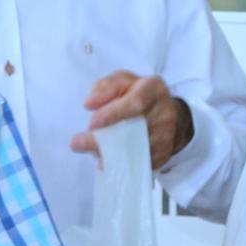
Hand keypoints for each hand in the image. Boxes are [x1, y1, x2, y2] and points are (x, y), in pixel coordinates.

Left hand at [72, 70, 192, 169]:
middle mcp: (164, 113)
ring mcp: (166, 136)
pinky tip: (105, 161)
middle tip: (77, 143)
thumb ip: (105, 87)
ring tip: (90, 150)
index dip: (113, 114)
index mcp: (154, 89)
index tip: (91, 123)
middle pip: (133, 130)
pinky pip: (138, 163)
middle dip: (102, 139)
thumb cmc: (139, 94)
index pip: (135, 103)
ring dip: (107, 153)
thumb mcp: (122, 81)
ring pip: (133, 150)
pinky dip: (119, 164)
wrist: (168, 113)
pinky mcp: (163, 155)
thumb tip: (90, 103)